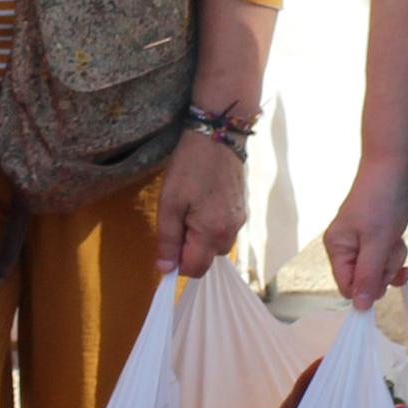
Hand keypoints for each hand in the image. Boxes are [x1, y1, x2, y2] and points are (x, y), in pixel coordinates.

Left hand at [153, 129, 246, 280]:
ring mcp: (240, 221)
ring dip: (200, 238)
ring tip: (190, 209)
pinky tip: (203, 203)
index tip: (167, 244)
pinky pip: (224, 230)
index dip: (177, 264)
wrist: (218, 136)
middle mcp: (231, 231)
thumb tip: (165, 270)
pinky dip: (211, 226)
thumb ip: (167, 239)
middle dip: (189, 249)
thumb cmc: (189, 167)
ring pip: (216, 245)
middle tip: (177, 219)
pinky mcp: (242, 210)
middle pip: (206, 259)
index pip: (195, 269)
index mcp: (212, 233)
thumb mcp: (169, 203)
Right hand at [323, 157, 407, 308]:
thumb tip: (359, 307)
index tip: (387, 277)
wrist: (395, 164)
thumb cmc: (383, 199)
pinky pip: (386, 255)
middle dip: (385, 269)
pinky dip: (395, 250)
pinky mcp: (375, 234)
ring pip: (379, 268)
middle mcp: (345, 246)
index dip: (368, 288)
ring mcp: (360, 240)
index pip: (348, 287)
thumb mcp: (378, 243)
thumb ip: (368, 277)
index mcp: (336, 248)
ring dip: (393, 258)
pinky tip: (399, 235)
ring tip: (396, 237)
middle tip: (392, 248)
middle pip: (365, 279)